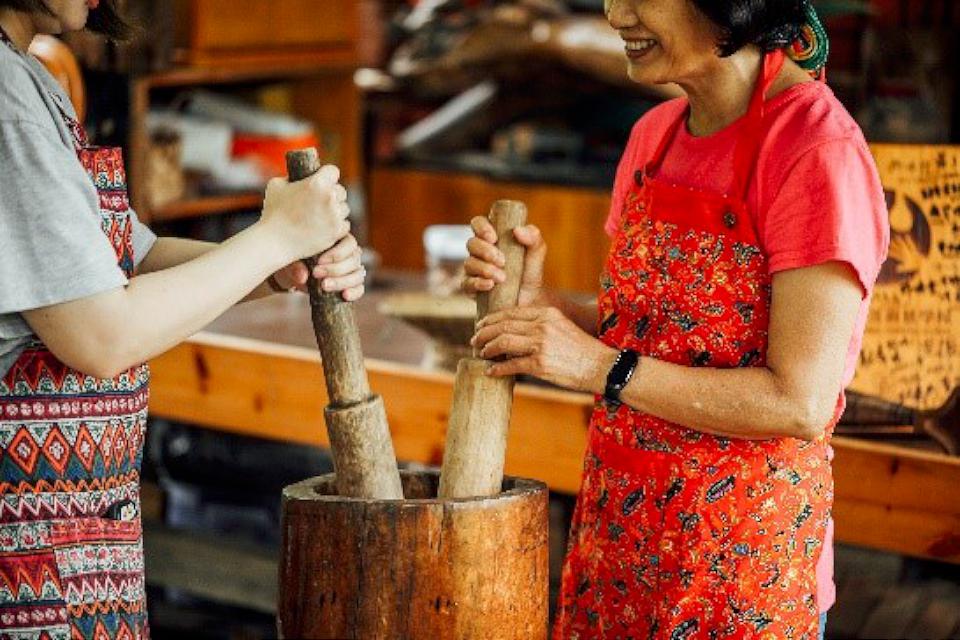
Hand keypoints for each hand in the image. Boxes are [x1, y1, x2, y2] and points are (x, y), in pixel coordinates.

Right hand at [259, 164, 350, 262]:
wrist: (275, 241)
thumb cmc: (273, 213)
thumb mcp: (276, 185)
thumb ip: (291, 178)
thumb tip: (300, 178)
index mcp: (317, 183)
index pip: (333, 171)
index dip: (327, 175)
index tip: (323, 180)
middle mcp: (330, 198)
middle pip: (341, 190)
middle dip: (332, 194)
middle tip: (320, 200)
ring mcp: (335, 216)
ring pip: (344, 208)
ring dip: (336, 210)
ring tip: (321, 214)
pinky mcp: (336, 232)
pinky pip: (344, 224)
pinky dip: (337, 225)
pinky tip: (325, 226)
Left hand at [269, 234, 365, 301]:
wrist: (292, 274)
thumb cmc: (294, 260)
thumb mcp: (292, 260)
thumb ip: (296, 266)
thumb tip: (302, 276)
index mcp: (339, 240)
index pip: (349, 243)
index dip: (337, 253)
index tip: (318, 261)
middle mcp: (349, 254)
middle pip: (354, 260)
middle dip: (336, 269)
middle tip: (316, 274)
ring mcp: (352, 270)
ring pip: (358, 274)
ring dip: (342, 281)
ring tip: (324, 286)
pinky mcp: (351, 285)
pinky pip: (360, 288)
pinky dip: (354, 292)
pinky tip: (344, 295)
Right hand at [462, 218, 546, 306]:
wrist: (529, 301)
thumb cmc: (529, 273)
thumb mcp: (536, 253)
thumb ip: (533, 237)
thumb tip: (517, 230)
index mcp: (492, 238)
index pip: (478, 223)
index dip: (482, 227)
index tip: (494, 238)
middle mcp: (479, 252)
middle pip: (471, 243)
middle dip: (485, 251)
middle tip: (502, 261)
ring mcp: (473, 270)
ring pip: (469, 263)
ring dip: (485, 269)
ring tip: (502, 278)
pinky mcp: (471, 287)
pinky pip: (466, 283)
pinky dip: (478, 283)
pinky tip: (490, 285)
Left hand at [472, 306, 616, 392]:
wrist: (600, 366)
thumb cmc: (581, 349)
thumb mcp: (561, 327)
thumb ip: (540, 326)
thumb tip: (514, 333)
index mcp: (546, 313)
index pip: (511, 312)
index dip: (492, 319)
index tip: (482, 325)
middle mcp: (542, 325)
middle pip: (503, 325)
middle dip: (484, 333)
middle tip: (474, 339)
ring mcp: (541, 344)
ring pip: (503, 342)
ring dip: (487, 348)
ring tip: (481, 353)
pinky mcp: (540, 364)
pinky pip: (511, 365)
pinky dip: (498, 369)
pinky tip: (491, 372)